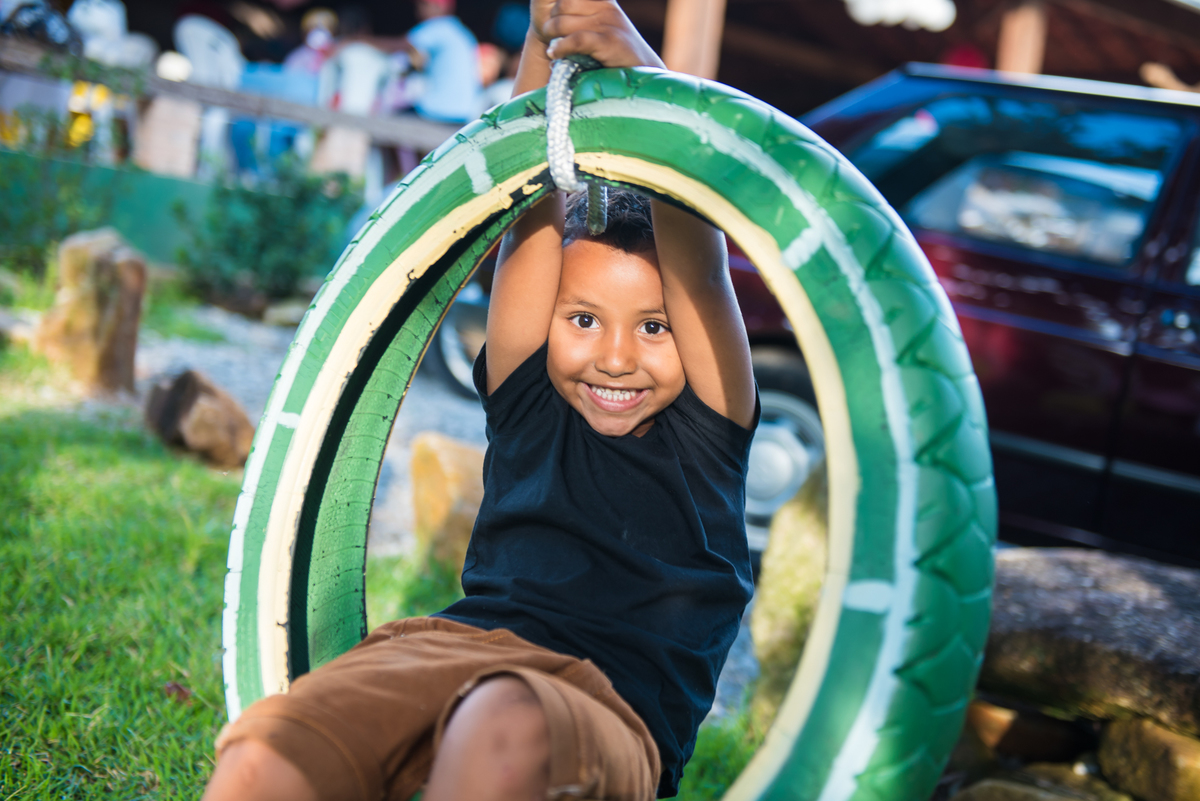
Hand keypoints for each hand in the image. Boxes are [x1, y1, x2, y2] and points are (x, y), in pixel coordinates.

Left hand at [538, 0, 664, 68]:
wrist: (644, 73)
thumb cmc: (619, 54)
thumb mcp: (604, 27)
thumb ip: (585, 18)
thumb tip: (554, 19)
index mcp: (604, 1)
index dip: (557, 8)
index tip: (554, 23)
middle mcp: (606, 7)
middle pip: (562, 5)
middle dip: (551, 21)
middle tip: (550, 36)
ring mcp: (608, 23)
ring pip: (563, 21)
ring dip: (552, 35)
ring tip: (552, 47)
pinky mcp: (609, 42)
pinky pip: (575, 39)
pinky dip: (560, 47)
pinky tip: (555, 54)